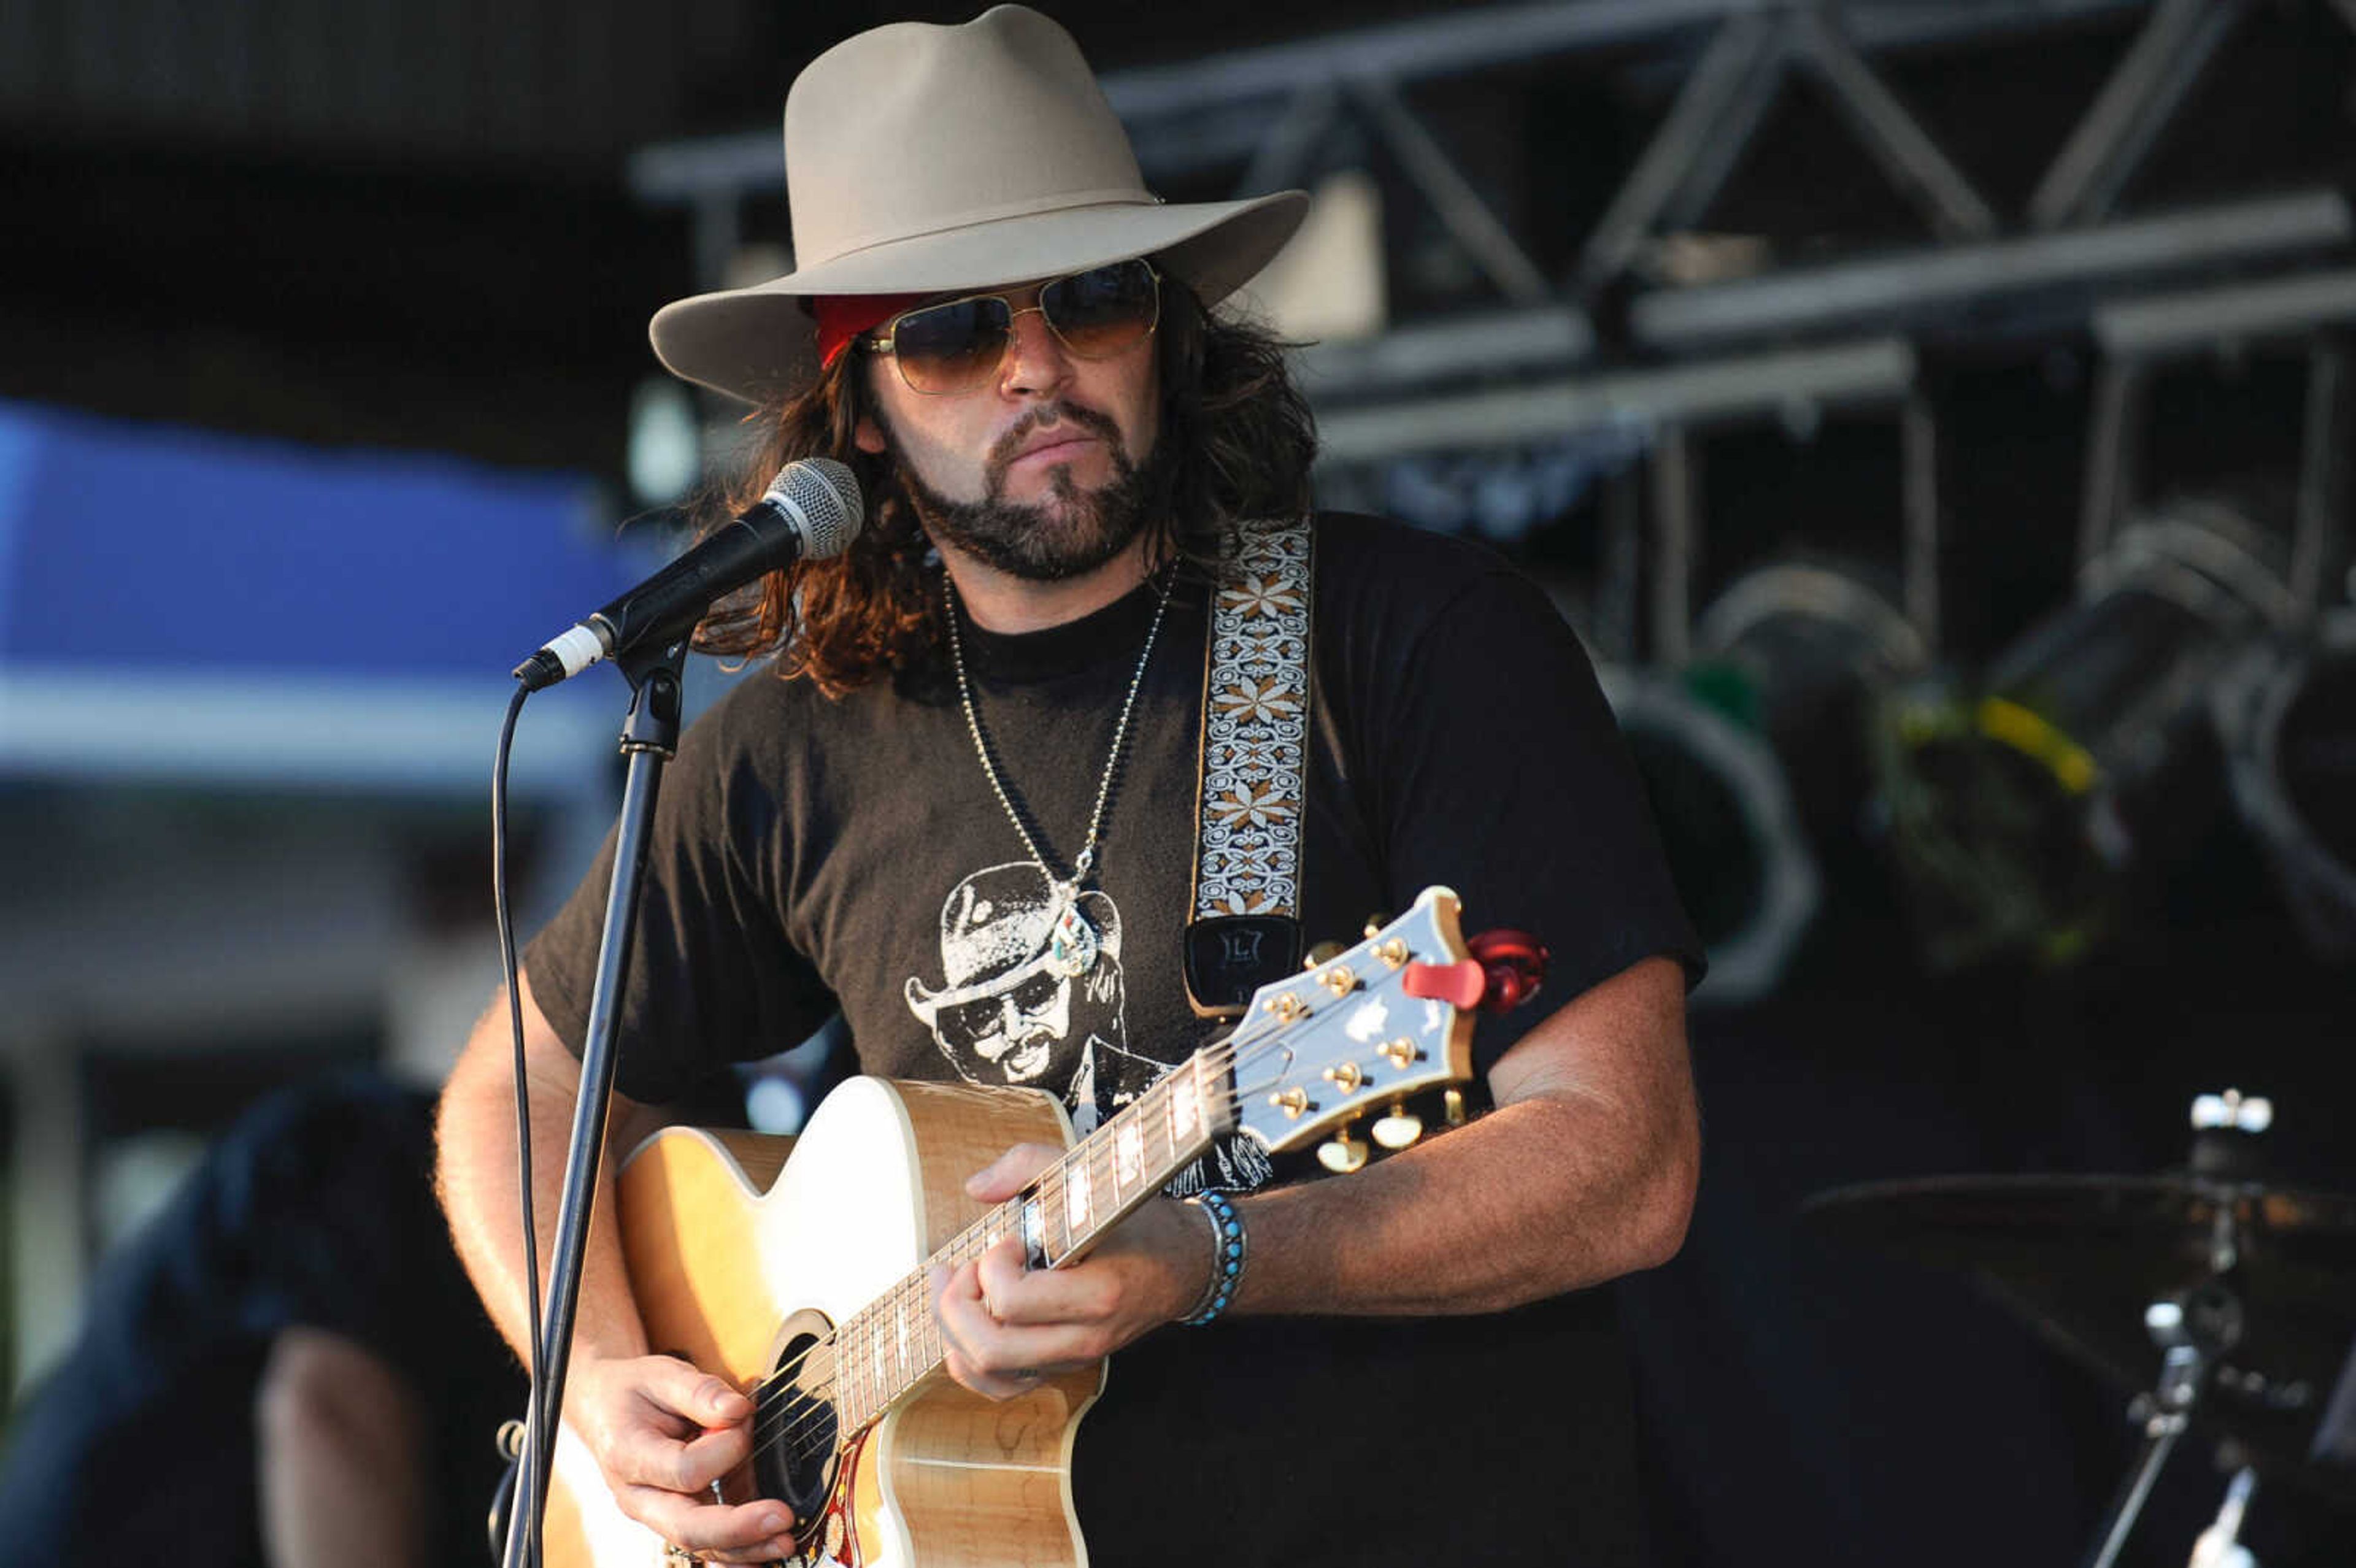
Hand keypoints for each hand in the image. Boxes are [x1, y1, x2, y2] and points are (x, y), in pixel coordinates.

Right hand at [566, 1353, 795, 1564]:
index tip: (745, 1419)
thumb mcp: (662, 1374)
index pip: (683, 1470)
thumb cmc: (634, 1392)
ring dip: (744, 1548)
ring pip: (698, 1543)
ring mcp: (655, 1513)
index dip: (724, 1449)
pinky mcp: (674, 1517)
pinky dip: (736, 1552)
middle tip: (782, 1518)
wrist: (604, 1410)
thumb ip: (701, 1392)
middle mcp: (639, 1496)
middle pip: (687, 1527)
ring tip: (784, 1541)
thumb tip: (738, 1410)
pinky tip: (765, 1551)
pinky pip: (705, 1543)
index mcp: (629, 1455)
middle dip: (737, 1528)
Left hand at [931, 1142, 1211, 1400]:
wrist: (1182, 1265)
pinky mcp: (1060, 1368)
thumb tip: (975, 1188)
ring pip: (987, 1373)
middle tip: (964, 1267)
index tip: (1007, 1239)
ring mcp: (1071, 1359)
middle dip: (955, 1304)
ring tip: (957, 1289)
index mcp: (1098, 1292)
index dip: (991, 1266)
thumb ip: (1030, 1165)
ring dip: (953, 1331)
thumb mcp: (1093, 1178)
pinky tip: (963, 1321)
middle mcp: (1084, 1338)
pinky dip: (965, 1359)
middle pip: (990, 1348)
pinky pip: (998, 1386)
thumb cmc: (1136, 1220)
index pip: (1014, 1301)